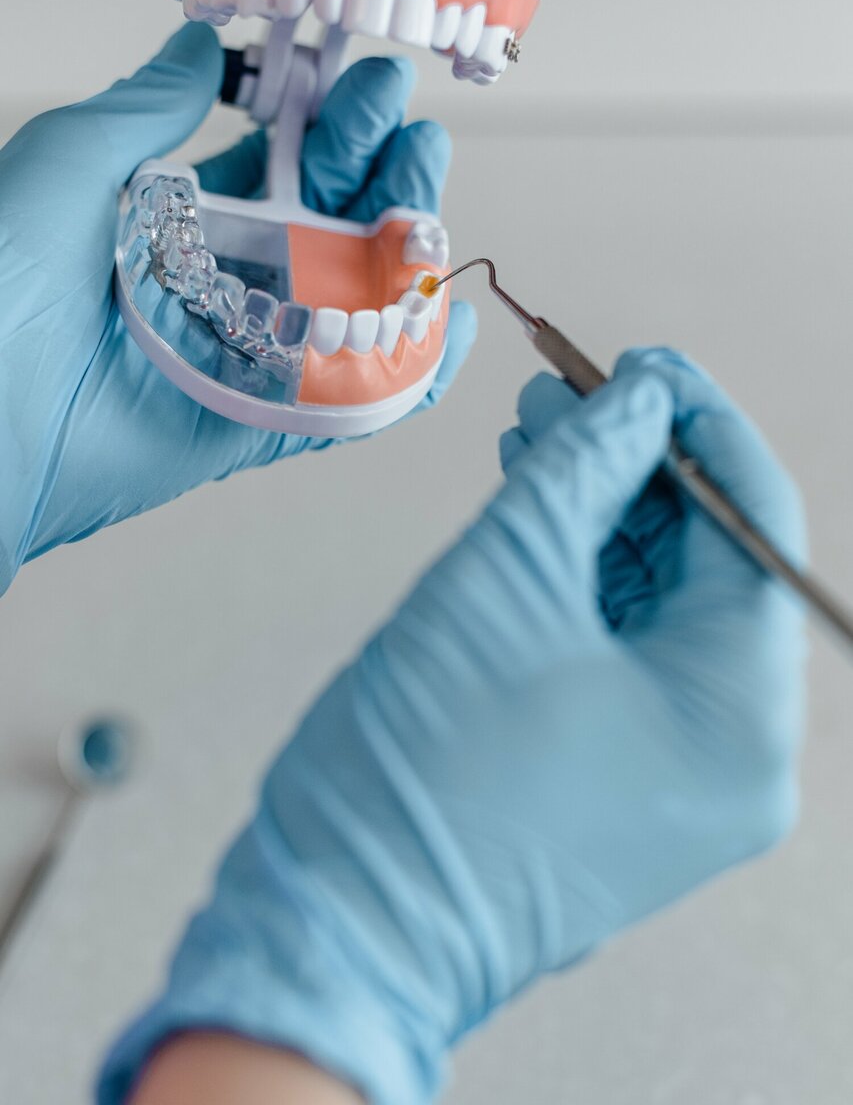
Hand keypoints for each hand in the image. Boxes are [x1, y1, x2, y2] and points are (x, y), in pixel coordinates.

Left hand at [0, 24, 475, 593]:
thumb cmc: (1, 281)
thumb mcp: (71, 161)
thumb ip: (149, 108)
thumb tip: (202, 47)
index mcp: (172, 217)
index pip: (276, 164)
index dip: (328, 125)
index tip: (368, 81)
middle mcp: (216, 281)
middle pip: (326, 228)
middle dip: (380, 178)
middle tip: (418, 138)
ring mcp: (243, 353)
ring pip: (348, 304)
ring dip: (403, 258)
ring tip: (435, 212)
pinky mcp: (256, 424)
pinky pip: (346, 399)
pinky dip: (407, 372)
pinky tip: (448, 327)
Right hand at [98, 349, 806, 1104]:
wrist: (343, 926)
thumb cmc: (422, 771)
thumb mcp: (507, 577)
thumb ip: (585, 468)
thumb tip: (635, 400)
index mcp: (738, 711)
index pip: (754, 525)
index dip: (698, 425)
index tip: (645, 365)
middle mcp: (736, 754)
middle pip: (707, 564)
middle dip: (637, 465)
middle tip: (574, 390)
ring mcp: (682, 776)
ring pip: (661, 606)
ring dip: (603, 515)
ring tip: (541, 435)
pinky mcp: (625, 781)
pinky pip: (626, 655)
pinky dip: (584, 581)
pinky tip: (538, 511)